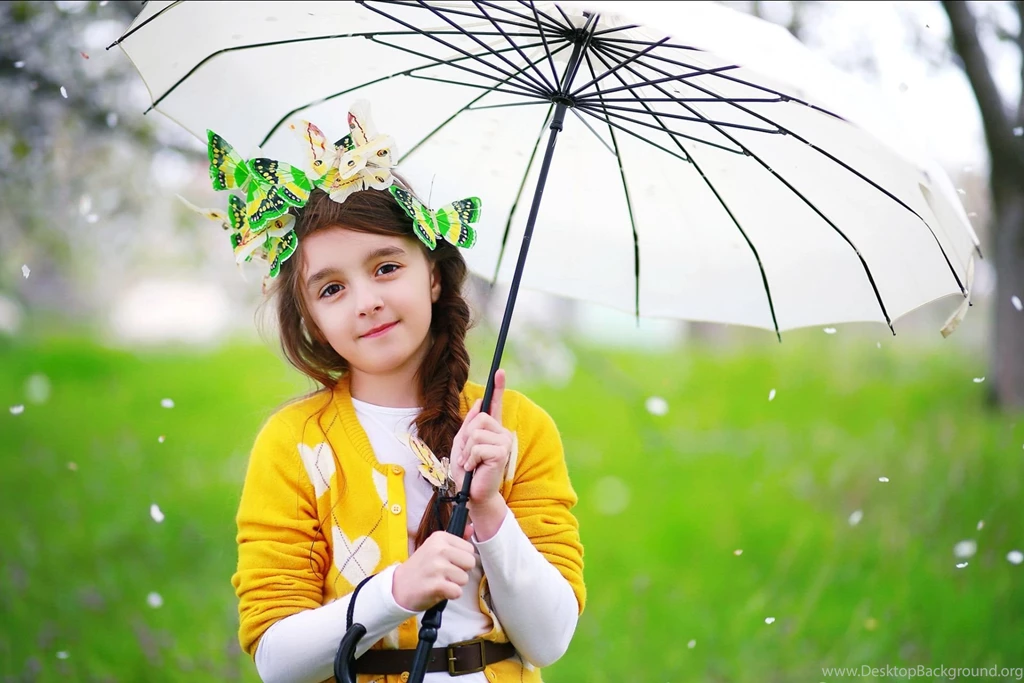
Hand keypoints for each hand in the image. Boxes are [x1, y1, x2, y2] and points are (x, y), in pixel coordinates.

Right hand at [392, 526, 476, 611]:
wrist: (398, 586)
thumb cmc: (421, 567)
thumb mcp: (435, 547)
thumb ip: (456, 539)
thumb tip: (471, 527)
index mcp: (440, 537)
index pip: (469, 549)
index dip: (461, 559)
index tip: (447, 562)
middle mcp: (438, 549)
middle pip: (470, 563)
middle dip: (461, 571)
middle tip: (445, 573)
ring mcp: (436, 567)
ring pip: (464, 578)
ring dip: (454, 584)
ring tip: (439, 581)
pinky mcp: (435, 585)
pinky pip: (457, 591)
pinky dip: (451, 595)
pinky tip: (439, 590)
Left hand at [450, 369, 513, 508]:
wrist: (470, 493)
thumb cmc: (466, 470)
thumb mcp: (462, 443)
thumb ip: (470, 425)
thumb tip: (480, 403)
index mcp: (492, 430)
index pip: (496, 404)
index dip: (499, 387)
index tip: (499, 371)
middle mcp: (501, 433)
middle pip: (479, 419)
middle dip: (466, 437)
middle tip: (467, 455)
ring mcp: (504, 443)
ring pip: (477, 433)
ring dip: (467, 451)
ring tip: (470, 464)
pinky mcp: (502, 453)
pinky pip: (478, 446)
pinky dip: (471, 458)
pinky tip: (474, 468)